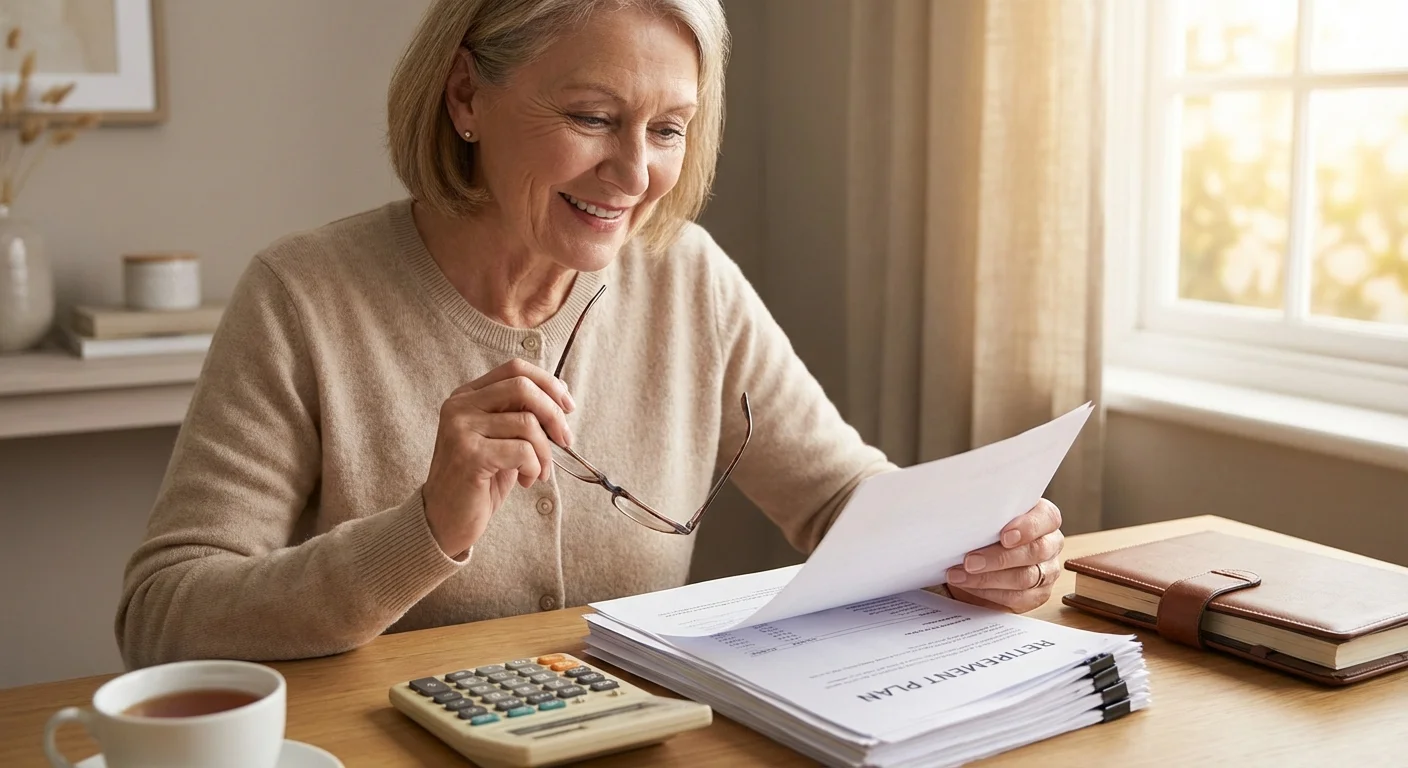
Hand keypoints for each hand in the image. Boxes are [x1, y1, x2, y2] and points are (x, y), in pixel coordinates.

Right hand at [422, 358, 574, 558]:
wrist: (444, 521)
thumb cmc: (478, 481)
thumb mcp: (502, 440)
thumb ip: (522, 414)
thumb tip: (560, 390)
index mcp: (467, 397)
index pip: (515, 369)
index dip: (548, 383)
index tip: (568, 406)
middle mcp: (459, 407)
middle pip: (522, 387)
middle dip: (554, 414)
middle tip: (565, 440)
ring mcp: (460, 429)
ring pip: (527, 423)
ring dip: (545, 452)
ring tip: (539, 472)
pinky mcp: (469, 455)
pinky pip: (522, 451)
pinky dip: (535, 467)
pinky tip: (527, 480)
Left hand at [945, 499, 1063, 612]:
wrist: (980, 558)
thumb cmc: (987, 531)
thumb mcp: (989, 517)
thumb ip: (987, 514)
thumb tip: (963, 513)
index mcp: (1045, 518)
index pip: (1047, 518)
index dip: (1027, 528)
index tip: (1004, 536)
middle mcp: (1050, 544)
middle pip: (1035, 552)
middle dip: (999, 558)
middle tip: (969, 561)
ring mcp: (1047, 572)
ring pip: (1025, 578)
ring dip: (987, 578)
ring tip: (959, 575)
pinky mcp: (1036, 594)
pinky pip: (1016, 597)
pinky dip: (988, 592)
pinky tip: (968, 586)